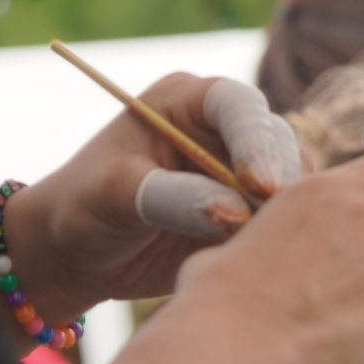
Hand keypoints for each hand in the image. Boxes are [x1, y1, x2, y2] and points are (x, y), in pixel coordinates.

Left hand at [6, 75, 303, 314]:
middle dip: (278, 182)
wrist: (75, 254)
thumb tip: (237, 211)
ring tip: (261, 246)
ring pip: (289, 183)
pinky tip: (262, 260)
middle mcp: (222, 129)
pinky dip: (278, 238)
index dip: (256, 141)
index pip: (238, 106)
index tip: (262, 185)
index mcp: (188, 102)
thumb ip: (174, 196)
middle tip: (268, 224)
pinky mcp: (249, 211)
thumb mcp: (116, 195)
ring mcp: (240, 170)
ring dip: (282, 214)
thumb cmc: (83, 208)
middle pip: (277, 143)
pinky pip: (280, 220)